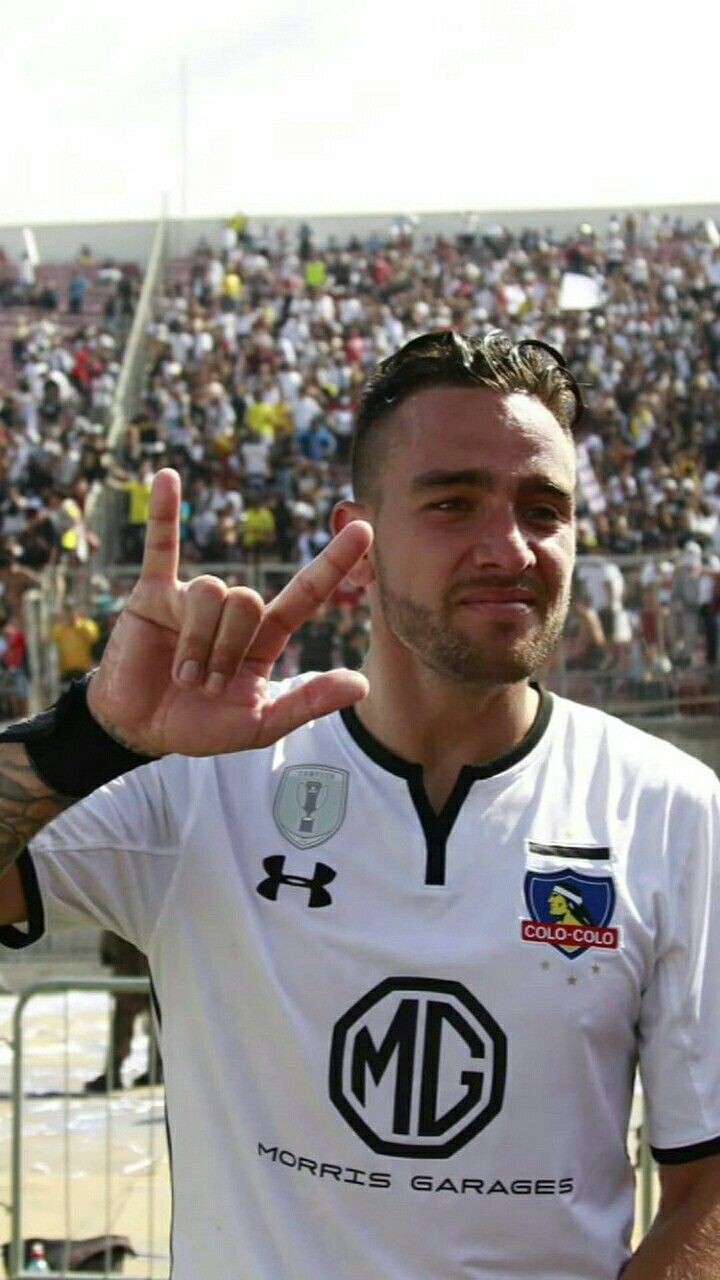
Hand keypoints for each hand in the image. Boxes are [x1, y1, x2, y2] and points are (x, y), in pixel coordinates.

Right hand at [87, 469, 371, 756]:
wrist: (140, 729)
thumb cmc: (201, 725)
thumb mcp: (260, 723)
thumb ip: (308, 703)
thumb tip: (362, 684)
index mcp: (264, 636)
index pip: (305, 592)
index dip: (333, 563)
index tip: (364, 529)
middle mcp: (232, 611)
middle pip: (248, 601)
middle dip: (227, 650)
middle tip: (207, 686)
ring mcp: (193, 598)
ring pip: (211, 592)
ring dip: (198, 642)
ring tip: (183, 675)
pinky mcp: (153, 595)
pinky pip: (162, 547)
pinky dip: (165, 514)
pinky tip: (168, 478)